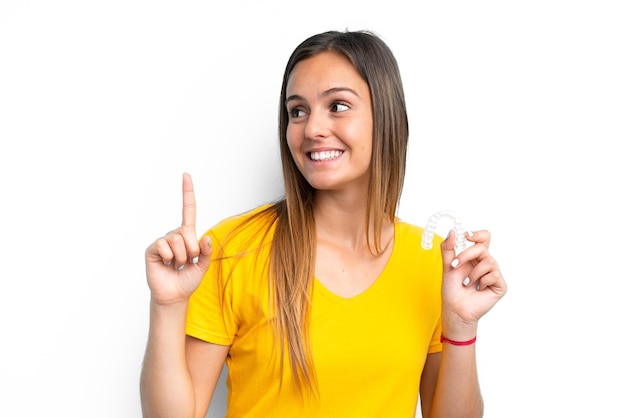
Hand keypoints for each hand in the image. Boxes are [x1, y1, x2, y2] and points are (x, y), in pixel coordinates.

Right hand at [144, 173, 212, 304]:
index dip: (187, 193)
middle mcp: (175, 235)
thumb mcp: (204, 266)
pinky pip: (164, 245)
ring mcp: (163, 241)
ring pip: (177, 240)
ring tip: (176, 265)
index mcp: (188, 235)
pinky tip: (167, 264)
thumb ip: (207, 252)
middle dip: (192, 250)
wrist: (175, 296)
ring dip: (182, 256)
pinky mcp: (153, 249)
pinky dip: (169, 257)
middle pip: (187, 231)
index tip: (186, 175)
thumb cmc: (188, 280)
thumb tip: (206, 237)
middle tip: (187, 262)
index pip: (188, 210)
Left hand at [440, 229, 506, 337]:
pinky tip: (478, 289)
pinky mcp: (500, 285)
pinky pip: (494, 275)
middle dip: (466, 255)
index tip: (467, 236)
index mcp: (476, 257)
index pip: (484, 238)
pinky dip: (482, 281)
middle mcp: (486, 263)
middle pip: (482, 248)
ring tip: (466, 283)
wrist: (455, 308)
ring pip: (488, 262)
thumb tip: (452, 231)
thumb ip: (448, 248)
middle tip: (455, 265)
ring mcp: (494, 274)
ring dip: (473, 273)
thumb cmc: (452, 289)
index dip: (478, 234)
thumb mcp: (448, 265)